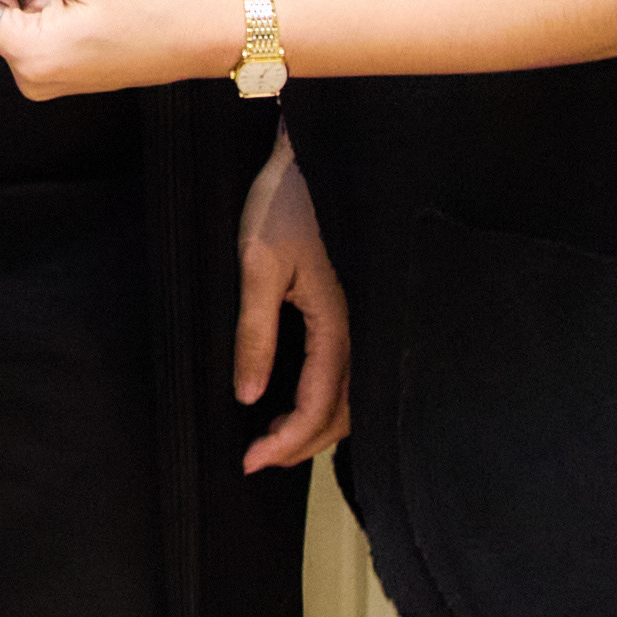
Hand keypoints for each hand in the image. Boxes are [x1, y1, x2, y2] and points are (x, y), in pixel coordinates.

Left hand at [234, 131, 352, 470]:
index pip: (318, 406)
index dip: (286, 442)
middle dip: (302, 443)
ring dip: (318, 423)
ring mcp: (367, 317)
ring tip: (276, 436)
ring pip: (354, 395)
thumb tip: (249, 396)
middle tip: (258, 459)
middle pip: (343, 413)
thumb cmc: (285, 200)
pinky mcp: (361, 305)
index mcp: (340, 323)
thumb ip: (254, 333)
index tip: (249, 462)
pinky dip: (331, 397)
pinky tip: (304, 397)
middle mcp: (363, 328)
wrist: (319, 153)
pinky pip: (354, 368)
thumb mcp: (258, 263)